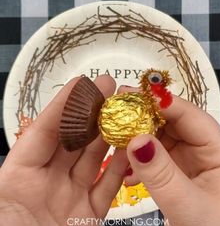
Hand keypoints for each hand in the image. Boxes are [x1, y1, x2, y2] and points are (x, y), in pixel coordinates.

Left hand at [0, 76, 128, 225]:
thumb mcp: (7, 201)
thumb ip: (19, 173)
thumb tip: (34, 134)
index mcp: (18, 177)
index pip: (45, 130)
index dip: (65, 105)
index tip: (83, 84)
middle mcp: (46, 182)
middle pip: (73, 138)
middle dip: (91, 111)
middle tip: (109, 89)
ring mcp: (70, 196)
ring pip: (93, 157)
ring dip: (109, 134)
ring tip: (124, 113)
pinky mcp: (89, 214)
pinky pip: (107, 184)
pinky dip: (120, 165)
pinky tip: (130, 148)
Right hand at [120, 86, 219, 225]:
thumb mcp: (189, 206)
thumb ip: (162, 175)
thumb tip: (136, 141)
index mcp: (219, 150)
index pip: (188, 114)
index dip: (159, 102)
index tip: (130, 94)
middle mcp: (202, 148)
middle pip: (170, 122)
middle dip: (142, 118)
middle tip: (115, 114)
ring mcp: (187, 158)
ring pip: (159, 137)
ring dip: (137, 140)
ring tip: (115, 142)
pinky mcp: (175, 169)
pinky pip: (154, 155)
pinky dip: (138, 160)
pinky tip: (126, 171)